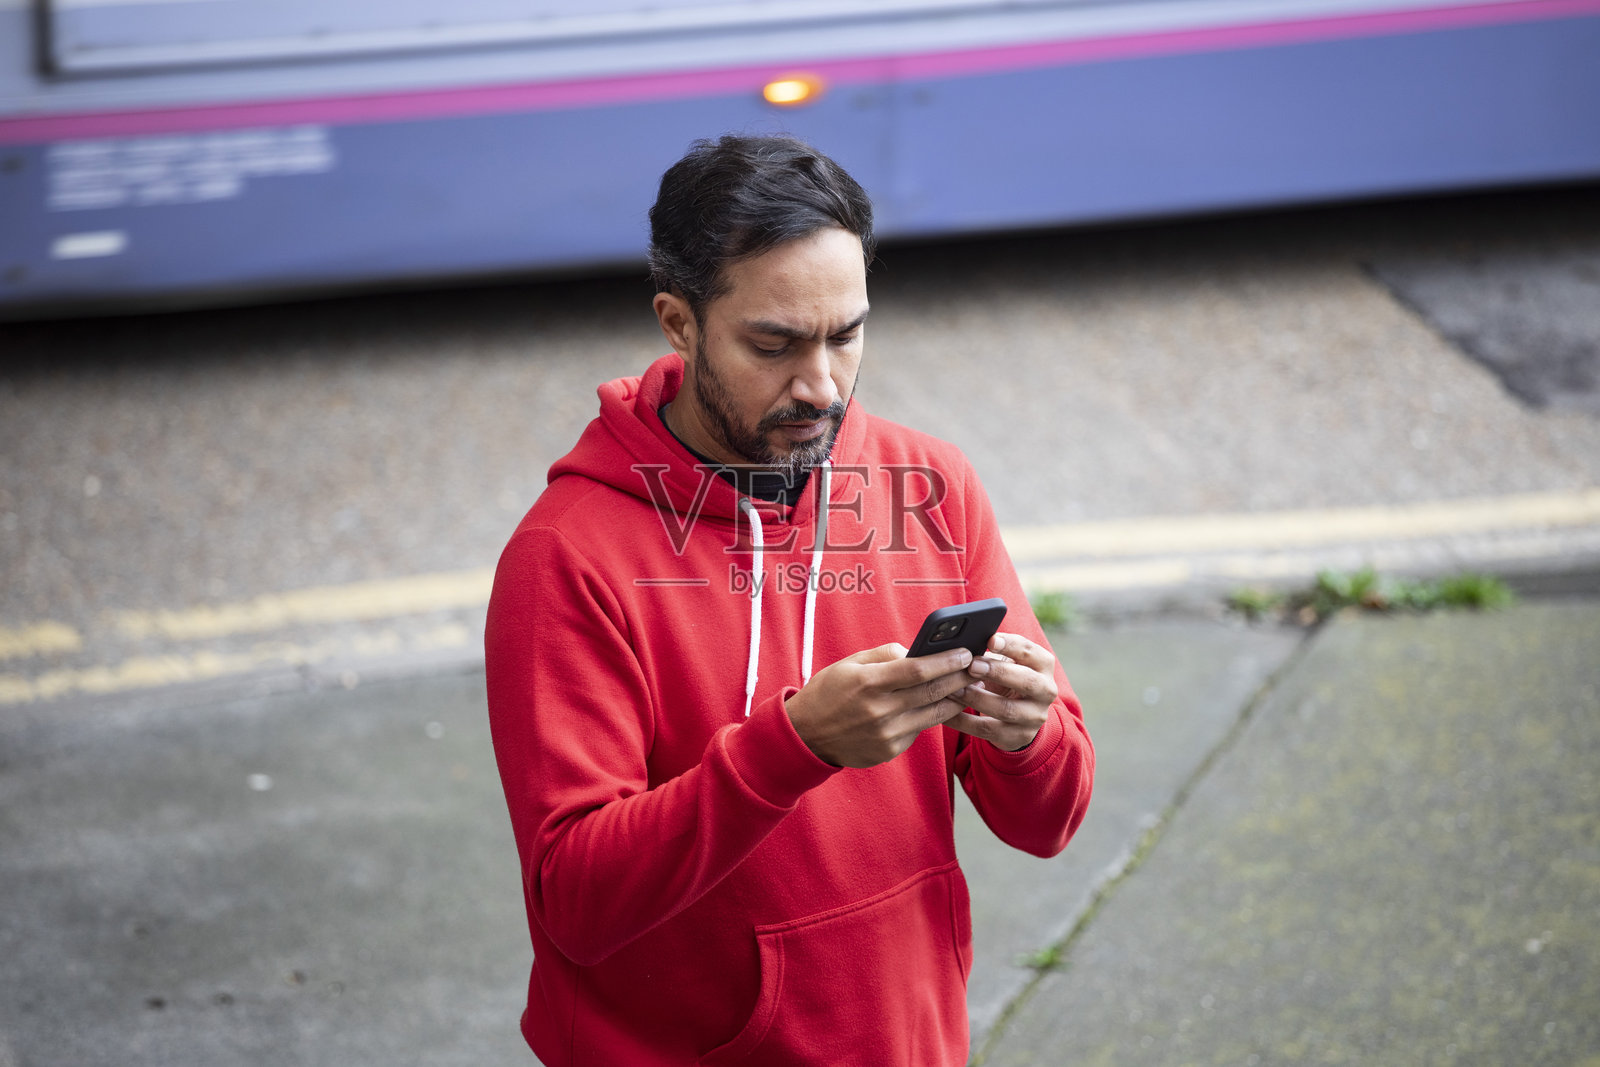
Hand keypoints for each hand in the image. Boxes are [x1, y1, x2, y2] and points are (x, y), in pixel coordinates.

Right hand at [784, 644, 973, 767]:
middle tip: (977, 666)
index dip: (946, 660)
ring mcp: (885, 734)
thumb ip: (884, 655)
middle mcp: (879, 710)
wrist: (806, 736)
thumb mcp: (848, 664)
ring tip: (969, 686)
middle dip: (959, 677)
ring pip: (933, 714)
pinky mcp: (889, 750)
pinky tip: (944, 705)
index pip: (917, 669)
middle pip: (931, 691)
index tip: (965, 652)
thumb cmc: (827, 692)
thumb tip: (916, 652)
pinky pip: (919, 729)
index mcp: (868, 683)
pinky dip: (932, 716)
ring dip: (955, 699)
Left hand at [942, 632, 1056, 751]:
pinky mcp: (1017, 736)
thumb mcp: (1009, 661)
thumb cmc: (1008, 676)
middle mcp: (1045, 691)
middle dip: (997, 672)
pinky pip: (987, 730)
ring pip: (1006, 709)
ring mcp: (1034, 717)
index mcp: (1043, 665)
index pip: (1031, 652)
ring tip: (953, 689)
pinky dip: (964, 721)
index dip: (1011, 645)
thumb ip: (995, 650)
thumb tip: (965, 642)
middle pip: (1026, 681)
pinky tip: (946, 713)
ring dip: (976, 698)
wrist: (1022, 714)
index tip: (990, 640)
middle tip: (971, 665)